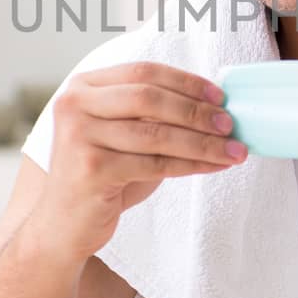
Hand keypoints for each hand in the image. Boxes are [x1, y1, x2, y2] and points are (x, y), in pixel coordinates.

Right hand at [35, 61, 247, 260]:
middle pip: (150, 97)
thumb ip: (152, 115)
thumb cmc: (101, 176)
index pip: (143, 72)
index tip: (220, 96)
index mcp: (83, 87)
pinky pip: (155, 163)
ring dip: (203, 142)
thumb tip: (213, 105)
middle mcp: (75, 105)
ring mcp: (80, 137)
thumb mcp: (123, 135)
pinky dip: (191, 164)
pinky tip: (214, 166)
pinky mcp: (91, 169)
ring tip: (234, 150)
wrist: (63, 226)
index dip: (186, 82)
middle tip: (230, 124)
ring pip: (157, 134)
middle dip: (197, 111)